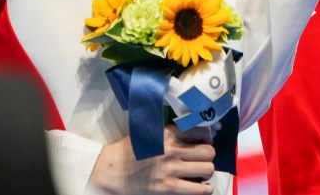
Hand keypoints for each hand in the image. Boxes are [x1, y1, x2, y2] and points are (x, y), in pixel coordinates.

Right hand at [89, 125, 214, 193]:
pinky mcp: (168, 188)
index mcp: (167, 134)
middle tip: (202, 159)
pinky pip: (199, 190)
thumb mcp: (151, 133)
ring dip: (207, 171)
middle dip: (208, 155)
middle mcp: (172, 150)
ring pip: (208, 169)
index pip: (202, 131)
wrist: (110, 172)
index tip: (203, 141)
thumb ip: (173, 132)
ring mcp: (170, 170)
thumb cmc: (130, 151)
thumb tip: (199, 134)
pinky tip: (201, 187)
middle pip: (209, 151)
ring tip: (201, 172)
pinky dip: (205, 189)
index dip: (207, 137)